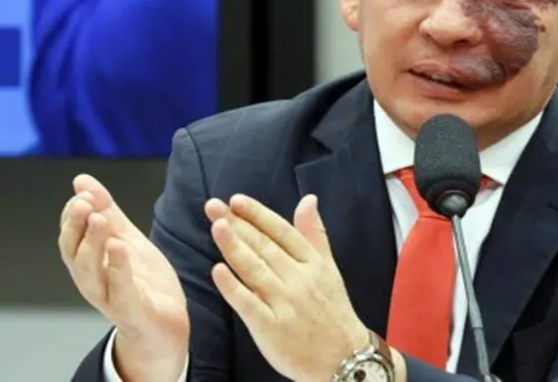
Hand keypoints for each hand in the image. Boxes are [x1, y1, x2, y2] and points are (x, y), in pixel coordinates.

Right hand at [59, 174, 188, 380]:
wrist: (165, 325)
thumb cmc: (141, 282)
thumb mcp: (126, 239)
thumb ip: (108, 212)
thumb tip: (81, 181)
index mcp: (88, 262)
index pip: (70, 236)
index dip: (73, 214)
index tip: (84, 192)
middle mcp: (91, 281)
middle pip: (73, 253)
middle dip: (76, 226)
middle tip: (86, 202)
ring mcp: (109, 297)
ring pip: (90, 272)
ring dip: (93, 244)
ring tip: (100, 219)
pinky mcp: (130, 310)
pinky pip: (119, 289)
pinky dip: (118, 268)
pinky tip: (120, 247)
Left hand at [206, 194, 368, 381]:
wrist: (344, 357)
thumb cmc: (333, 312)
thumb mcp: (329, 269)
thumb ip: (314, 234)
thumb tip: (308, 200)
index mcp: (312, 264)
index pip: (282, 232)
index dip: (258, 214)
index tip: (236, 200)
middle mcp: (299, 280)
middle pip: (265, 247)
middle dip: (238, 224)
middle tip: (213, 206)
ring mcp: (285, 304)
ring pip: (255, 270)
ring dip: (234, 247)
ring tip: (217, 226)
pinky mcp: (272, 328)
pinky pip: (250, 304)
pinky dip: (234, 288)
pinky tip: (219, 271)